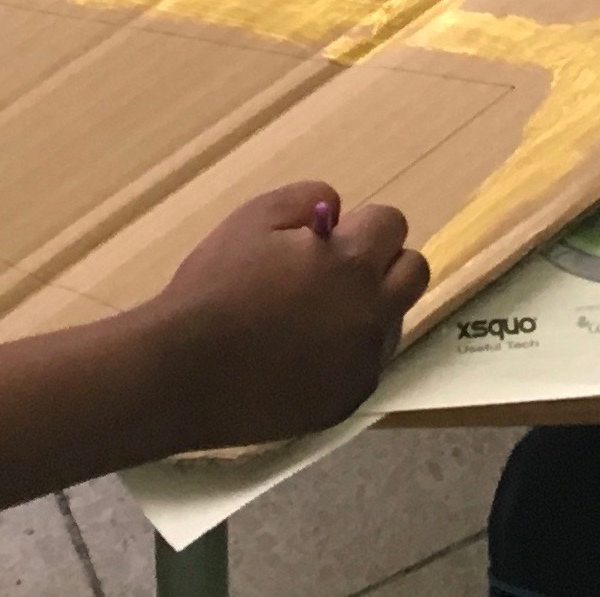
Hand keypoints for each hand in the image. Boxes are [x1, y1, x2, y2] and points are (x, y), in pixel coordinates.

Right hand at [141, 183, 428, 450]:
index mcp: (354, 261)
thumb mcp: (255, 217)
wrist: (186, 372)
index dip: (361, 226)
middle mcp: (373, 312)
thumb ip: (308, 197)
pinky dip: (348, 354)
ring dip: (369, 309)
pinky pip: (367, 365)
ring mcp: (364, 362)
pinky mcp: (349, 401)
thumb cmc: (216, 287)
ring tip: (314, 317)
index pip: (393, 224)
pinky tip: (304, 356)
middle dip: (383, 262)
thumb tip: (338, 209)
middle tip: (336, 272)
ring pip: (392, 321)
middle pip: (413, 272)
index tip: (331, 238)